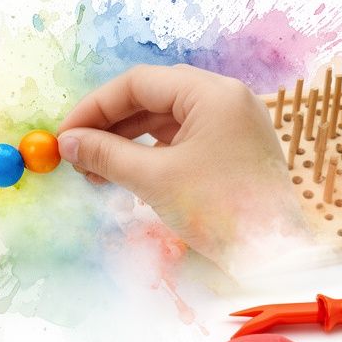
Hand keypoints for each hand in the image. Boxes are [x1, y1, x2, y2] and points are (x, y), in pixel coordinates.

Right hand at [57, 65, 308, 265]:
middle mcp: (226, 99)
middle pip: (153, 97)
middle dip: (109, 125)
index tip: (65, 134)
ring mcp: (233, 123)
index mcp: (213, 93)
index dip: (95, 107)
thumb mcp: (154, 180)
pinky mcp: (233, 149)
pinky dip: (151, 153)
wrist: (276, 258)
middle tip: (75, 153)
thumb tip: (67, 143)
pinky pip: (183, 139)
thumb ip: (106, 155)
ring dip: (127, 141)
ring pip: (166, 119)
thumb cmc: (220, 212)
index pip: (139, 83)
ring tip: (95, 170)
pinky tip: (126, 174)